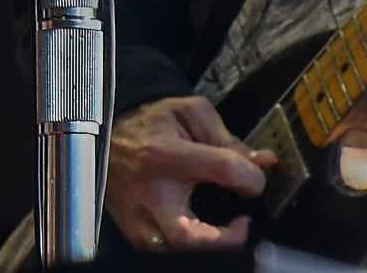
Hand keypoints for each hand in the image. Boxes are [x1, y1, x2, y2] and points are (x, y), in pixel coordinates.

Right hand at [105, 95, 271, 251]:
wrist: (104, 134)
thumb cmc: (147, 126)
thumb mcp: (188, 114)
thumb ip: (228, 137)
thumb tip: (262, 162)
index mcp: (167, 154)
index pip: (226, 170)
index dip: (253, 176)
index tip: (254, 179)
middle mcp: (151, 190)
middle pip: (189, 237)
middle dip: (227, 240)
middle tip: (241, 226)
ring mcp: (140, 215)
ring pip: (176, 252)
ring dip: (209, 247)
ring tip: (223, 231)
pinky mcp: (134, 230)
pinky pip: (164, 251)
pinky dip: (188, 248)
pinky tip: (200, 232)